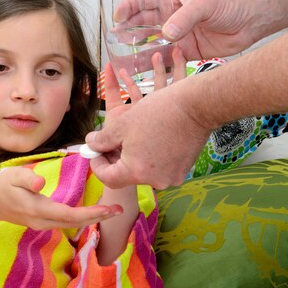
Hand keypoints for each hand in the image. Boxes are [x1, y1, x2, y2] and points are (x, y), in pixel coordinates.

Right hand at [0, 167, 120, 229]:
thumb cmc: (2, 185)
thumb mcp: (12, 176)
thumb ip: (27, 178)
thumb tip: (40, 183)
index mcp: (38, 209)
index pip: (69, 214)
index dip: (91, 212)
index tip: (108, 208)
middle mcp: (43, 221)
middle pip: (75, 223)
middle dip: (98, 217)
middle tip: (118, 210)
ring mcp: (42, 224)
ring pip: (72, 225)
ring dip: (92, 218)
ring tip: (110, 210)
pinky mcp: (43, 222)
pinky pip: (66, 223)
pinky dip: (82, 218)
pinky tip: (92, 211)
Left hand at [89, 48, 196, 189]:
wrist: (196, 105)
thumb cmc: (157, 112)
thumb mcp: (122, 124)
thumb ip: (102, 139)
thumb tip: (91, 144)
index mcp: (137, 172)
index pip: (108, 179)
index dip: (96, 164)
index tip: (94, 151)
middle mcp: (155, 181)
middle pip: (126, 175)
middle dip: (114, 158)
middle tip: (109, 141)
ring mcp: (172, 177)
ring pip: (143, 170)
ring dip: (132, 156)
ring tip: (129, 136)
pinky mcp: (183, 169)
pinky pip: (159, 166)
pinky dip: (149, 155)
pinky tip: (149, 137)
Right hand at [115, 0, 259, 59]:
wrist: (253, 20)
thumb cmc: (230, 3)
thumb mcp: (204, 4)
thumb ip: (184, 18)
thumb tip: (166, 33)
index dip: (127, 7)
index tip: (116, 18)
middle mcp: (172, 16)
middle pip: (142, 23)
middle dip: (127, 31)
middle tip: (115, 41)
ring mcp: (178, 34)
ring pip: (151, 43)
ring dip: (137, 50)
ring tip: (123, 58)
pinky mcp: (187, 51)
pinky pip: (166, 59)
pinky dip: (155, 65)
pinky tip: (144, 71)